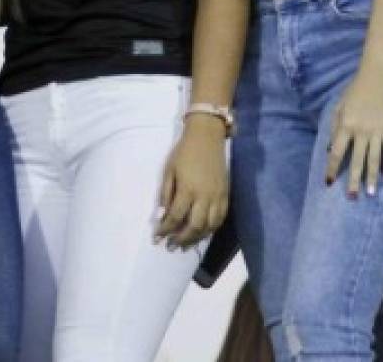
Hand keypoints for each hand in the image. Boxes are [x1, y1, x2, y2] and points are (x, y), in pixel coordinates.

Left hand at [154, 115, 228, 247]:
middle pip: (194, 227)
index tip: (157, 237)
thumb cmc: (184, 152)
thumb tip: (162, 214)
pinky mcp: (226, 194)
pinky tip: (203, 232)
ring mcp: (218, 196)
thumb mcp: (169, 170)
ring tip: (185, 244)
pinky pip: (221, 218)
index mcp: (188, 189)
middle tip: (171, 246)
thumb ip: (166, 194)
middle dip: (181, 239)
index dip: (165, 230)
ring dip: (197, 238)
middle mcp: (205, 196)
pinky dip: (211, 229)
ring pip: (209, 226)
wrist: (207, 136)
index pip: (175, 217)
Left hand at [326, 67, 382, 197]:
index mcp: (346, 124)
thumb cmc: (355, 89)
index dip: (332, 168)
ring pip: (374, 159)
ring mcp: (378, 131)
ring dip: (372, 178)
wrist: (377, 74)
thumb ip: (335, 126)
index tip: (329, 182)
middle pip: (356, 160)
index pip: (337, 152)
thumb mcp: (339, 106)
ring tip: (371, 193)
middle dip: (353, 180)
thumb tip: (333, 148)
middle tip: (352, 198)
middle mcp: (361, 130)